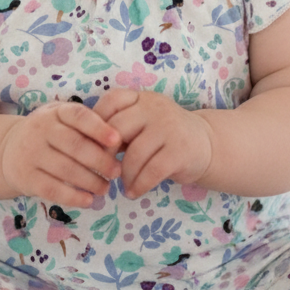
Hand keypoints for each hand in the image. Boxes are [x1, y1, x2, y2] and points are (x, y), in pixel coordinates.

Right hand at [0, 102, 121, 208]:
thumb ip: (86, 127)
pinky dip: (73, 197)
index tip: (117, 140)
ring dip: (91, 181)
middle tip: (116, 171)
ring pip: (66, 169)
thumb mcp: (62, 120)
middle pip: (75, 145)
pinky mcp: (25, 177)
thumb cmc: (49, 134)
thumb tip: (119, 143)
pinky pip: (52, 189)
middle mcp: (40, 130)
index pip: (78, 116)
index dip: (99, 128)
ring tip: (105, 188)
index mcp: (55, 113)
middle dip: (100, 160)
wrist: (8, 149)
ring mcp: (30, 154)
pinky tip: (88, 201)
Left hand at [93, 89, 212, 198]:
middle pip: (118, 129)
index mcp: (141, 98)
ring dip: (124, 175)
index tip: (90, 144)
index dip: (96, 122)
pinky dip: (139, 185)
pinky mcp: (180, 151)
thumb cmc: (163, 135)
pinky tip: (134, 192)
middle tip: (101, 170)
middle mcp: (155, 108)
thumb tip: (83, 144)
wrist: (206, 144)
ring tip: (122, 185)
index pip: (112, 100)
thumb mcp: (142, 122)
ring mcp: (169, 128)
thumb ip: (118, 126)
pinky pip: (151, 172)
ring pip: (134, 155)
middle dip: (105, 153)